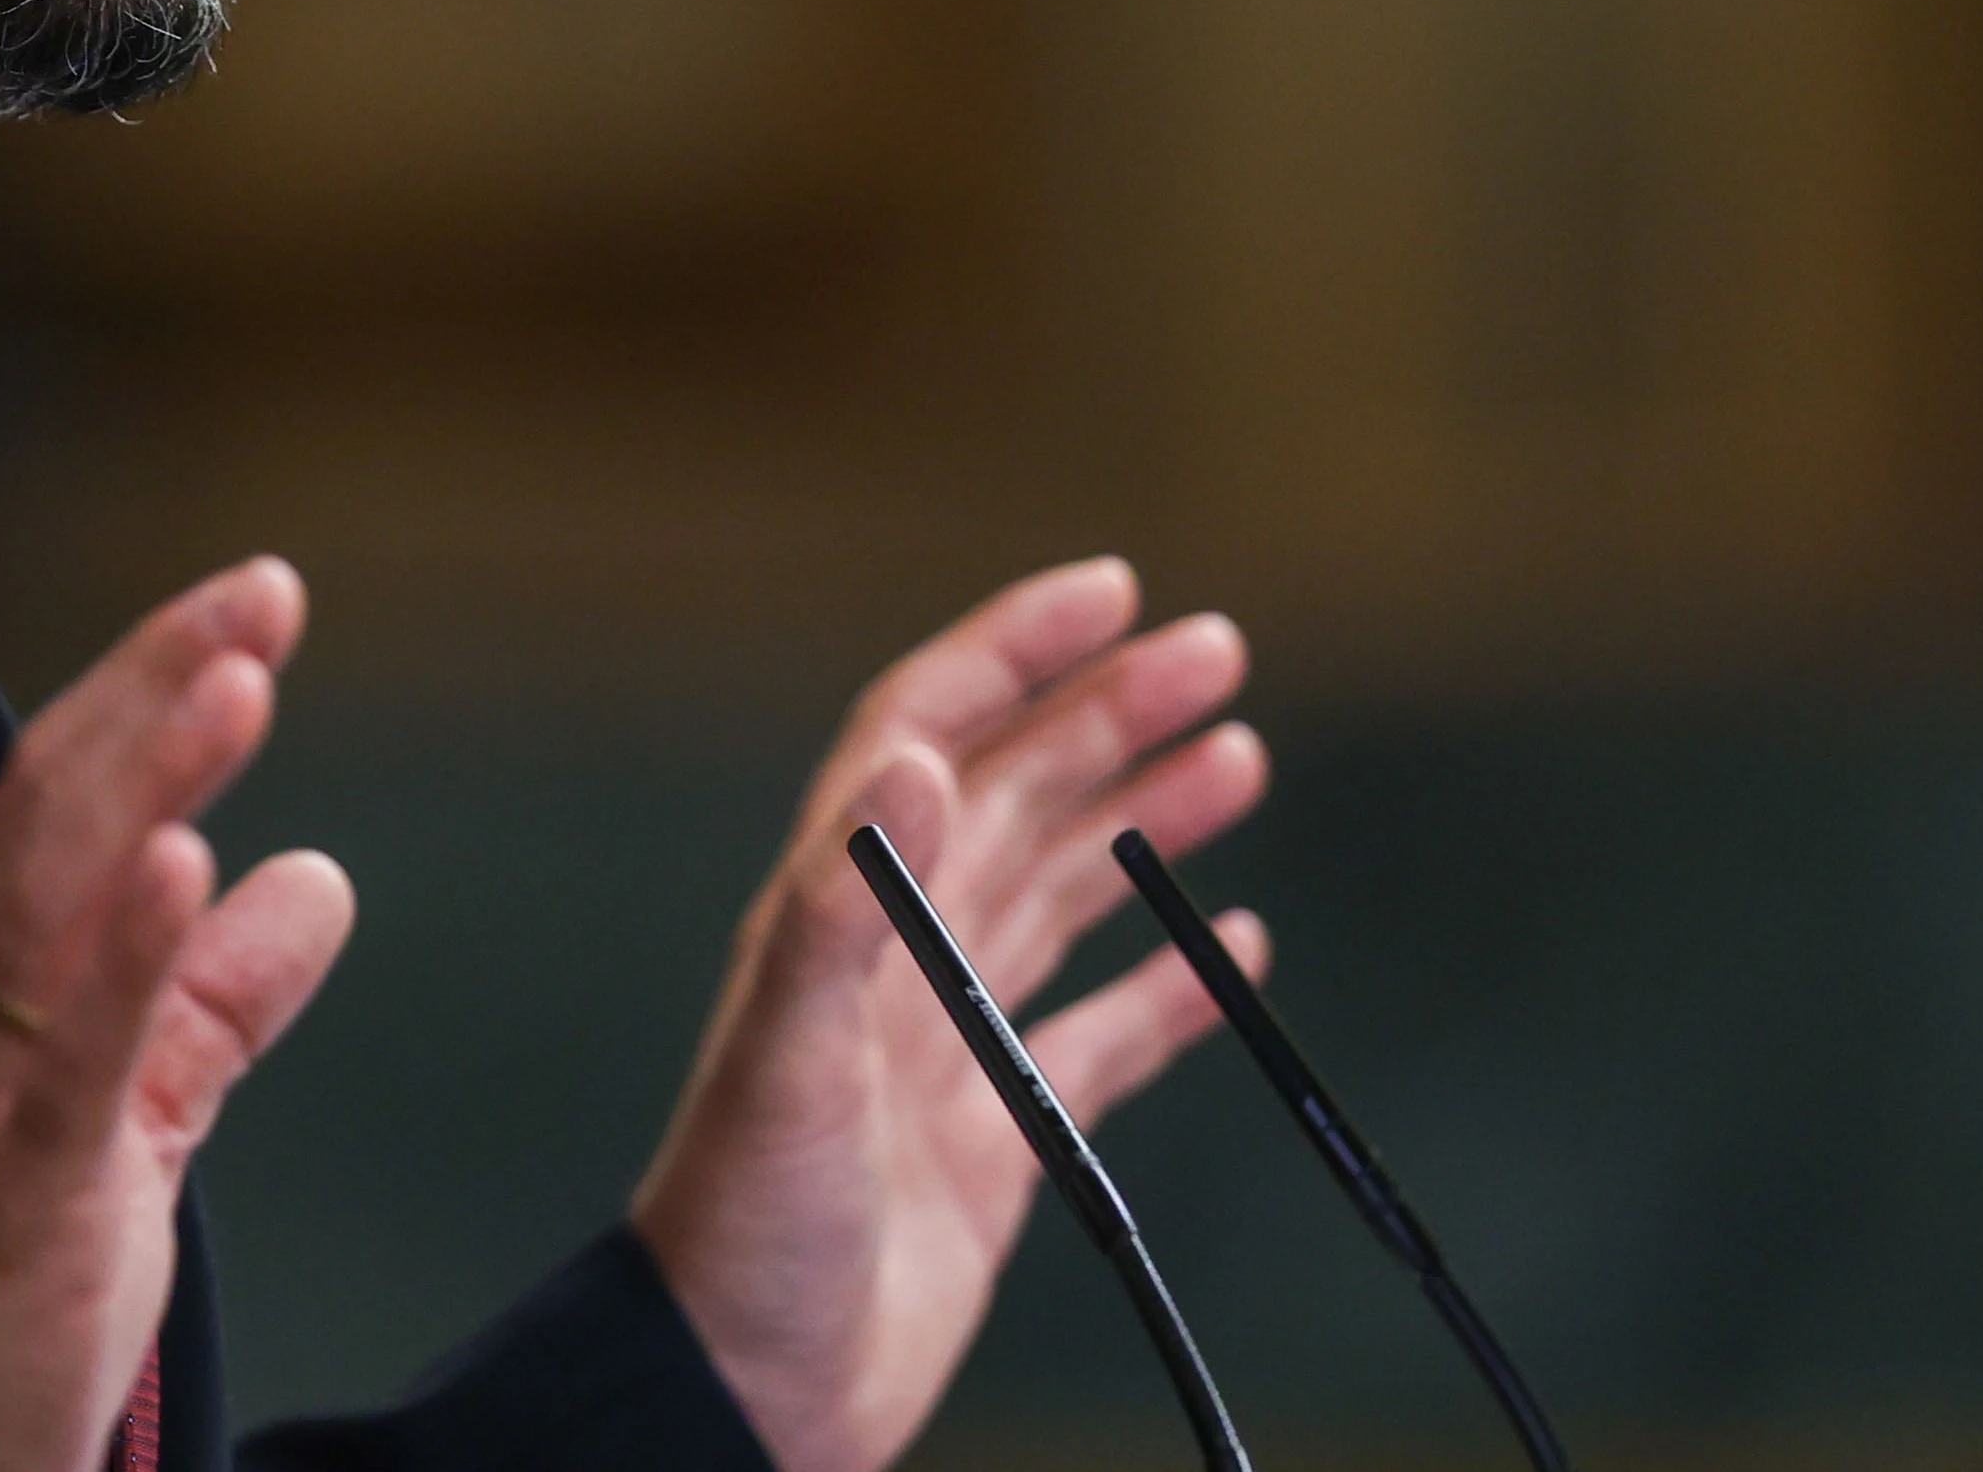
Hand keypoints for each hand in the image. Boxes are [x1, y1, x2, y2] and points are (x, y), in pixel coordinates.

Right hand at [0, 558, 356, 1471]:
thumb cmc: (21, 1268)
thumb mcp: (140, 1109)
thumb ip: (217, 996)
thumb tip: (316, 877)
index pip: (64, 790)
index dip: (152, 683)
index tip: (256, 599)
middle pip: (49, 812)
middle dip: (154, 690)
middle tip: (262, 597)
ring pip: (47, 903)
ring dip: (144, 780)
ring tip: (236, 685)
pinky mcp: (20, 1189)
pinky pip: (69, 1057)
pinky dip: (127, 953)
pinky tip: (185, 864)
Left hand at [629, 559, 1271, 1471]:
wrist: (742, 1396)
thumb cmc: (744, 1232)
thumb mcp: (784, 1064)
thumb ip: (840, 913)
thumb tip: (921, 760)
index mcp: (833, 916)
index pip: (925, 734)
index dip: (1010, 653)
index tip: (1112, 590)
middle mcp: (894, 961)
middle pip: (1014, 798)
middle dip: (1110, 715)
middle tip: (1220, 652)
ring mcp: (948, 1047)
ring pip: (1063, 899)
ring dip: (1144, 823)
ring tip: (1241, 759)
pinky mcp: (998, 1137)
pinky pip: (1100, 1040)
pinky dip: (1168, 991)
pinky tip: (1231, 950)